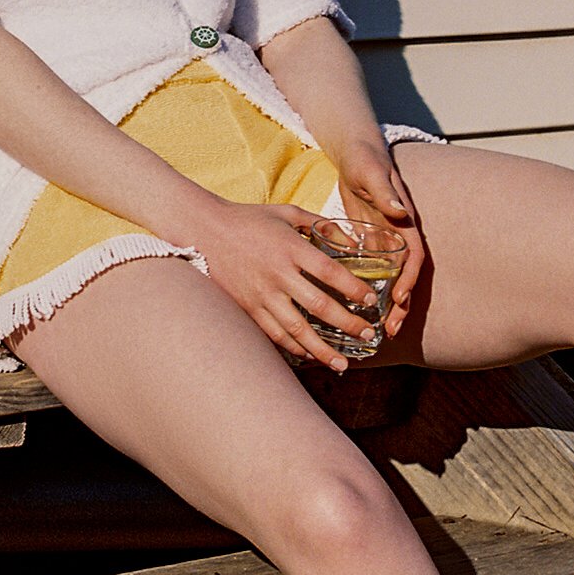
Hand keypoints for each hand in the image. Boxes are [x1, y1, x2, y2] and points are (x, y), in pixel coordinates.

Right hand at [191, 199, 394, 369]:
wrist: (203, 231)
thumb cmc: (248, 219)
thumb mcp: (286, 212)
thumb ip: (319, 223)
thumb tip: (350, 238)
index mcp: (290, 248)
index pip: (330, 272)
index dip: (353, 288)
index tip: (370, 300)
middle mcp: (277, 274)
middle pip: (319, 306)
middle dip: (348, 324)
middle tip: (368, 334)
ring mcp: (261, 294)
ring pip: (297, 329)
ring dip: (323, 349)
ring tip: (343, 362)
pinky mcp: (247, 308)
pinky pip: (274, 334)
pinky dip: (294, 348)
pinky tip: (310, 356)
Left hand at [326, 140, 428, 338]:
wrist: (355, 154)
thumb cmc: (366, 160)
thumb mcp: (372, 174)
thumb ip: (384, 193)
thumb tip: (399, 211)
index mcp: (405, 222)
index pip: (414, 257)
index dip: (409, 280)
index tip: (398, 300)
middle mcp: (398, 235)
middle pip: (405, 276)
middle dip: (401, 304)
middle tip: (390, 329)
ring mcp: (384, 240)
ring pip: (390, 279)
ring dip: (386, 305)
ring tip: (379, 331)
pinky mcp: (369, 241)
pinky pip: (373, 271)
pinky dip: (368, 290)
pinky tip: (357, 308)